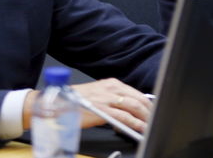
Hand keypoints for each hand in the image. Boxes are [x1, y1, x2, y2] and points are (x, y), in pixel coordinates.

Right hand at [24, 78, 152, 131]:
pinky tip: (140, 128)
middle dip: (149, 111)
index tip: (152, 111)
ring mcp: (108, 98)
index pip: (136, 93)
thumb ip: (112, 100)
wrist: (57, 104)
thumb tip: (126, 110)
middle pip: (139, 99)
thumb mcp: (97, 95)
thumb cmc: (74, 102)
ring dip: (145, 117)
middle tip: (155, 119)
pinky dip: (135, 123)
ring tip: (150, 125)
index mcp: (111, 83)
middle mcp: (112, 88)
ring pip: (135, 106)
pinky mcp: (103, 110)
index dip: (147, 104)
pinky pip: (125, 117)